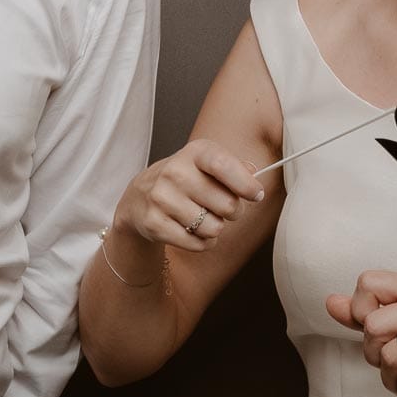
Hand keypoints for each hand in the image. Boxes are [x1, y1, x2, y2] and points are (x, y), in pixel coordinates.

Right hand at [109, 140, 264, 254]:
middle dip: (233, 212)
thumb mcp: (207, 164)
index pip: (223, 165)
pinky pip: (198, 244)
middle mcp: (174, 172)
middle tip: (222, 208)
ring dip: (215, 228)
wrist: (139, 198)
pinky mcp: (154, 223)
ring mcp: (161, 198)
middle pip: (227, 205)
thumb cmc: (184, 180)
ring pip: (214, 228)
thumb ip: (234, 167)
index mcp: (194, 153)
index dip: (246, 184)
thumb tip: (253, 173)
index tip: (256, 195)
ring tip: (202, 218)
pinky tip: (191, 230)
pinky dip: (202, 242)